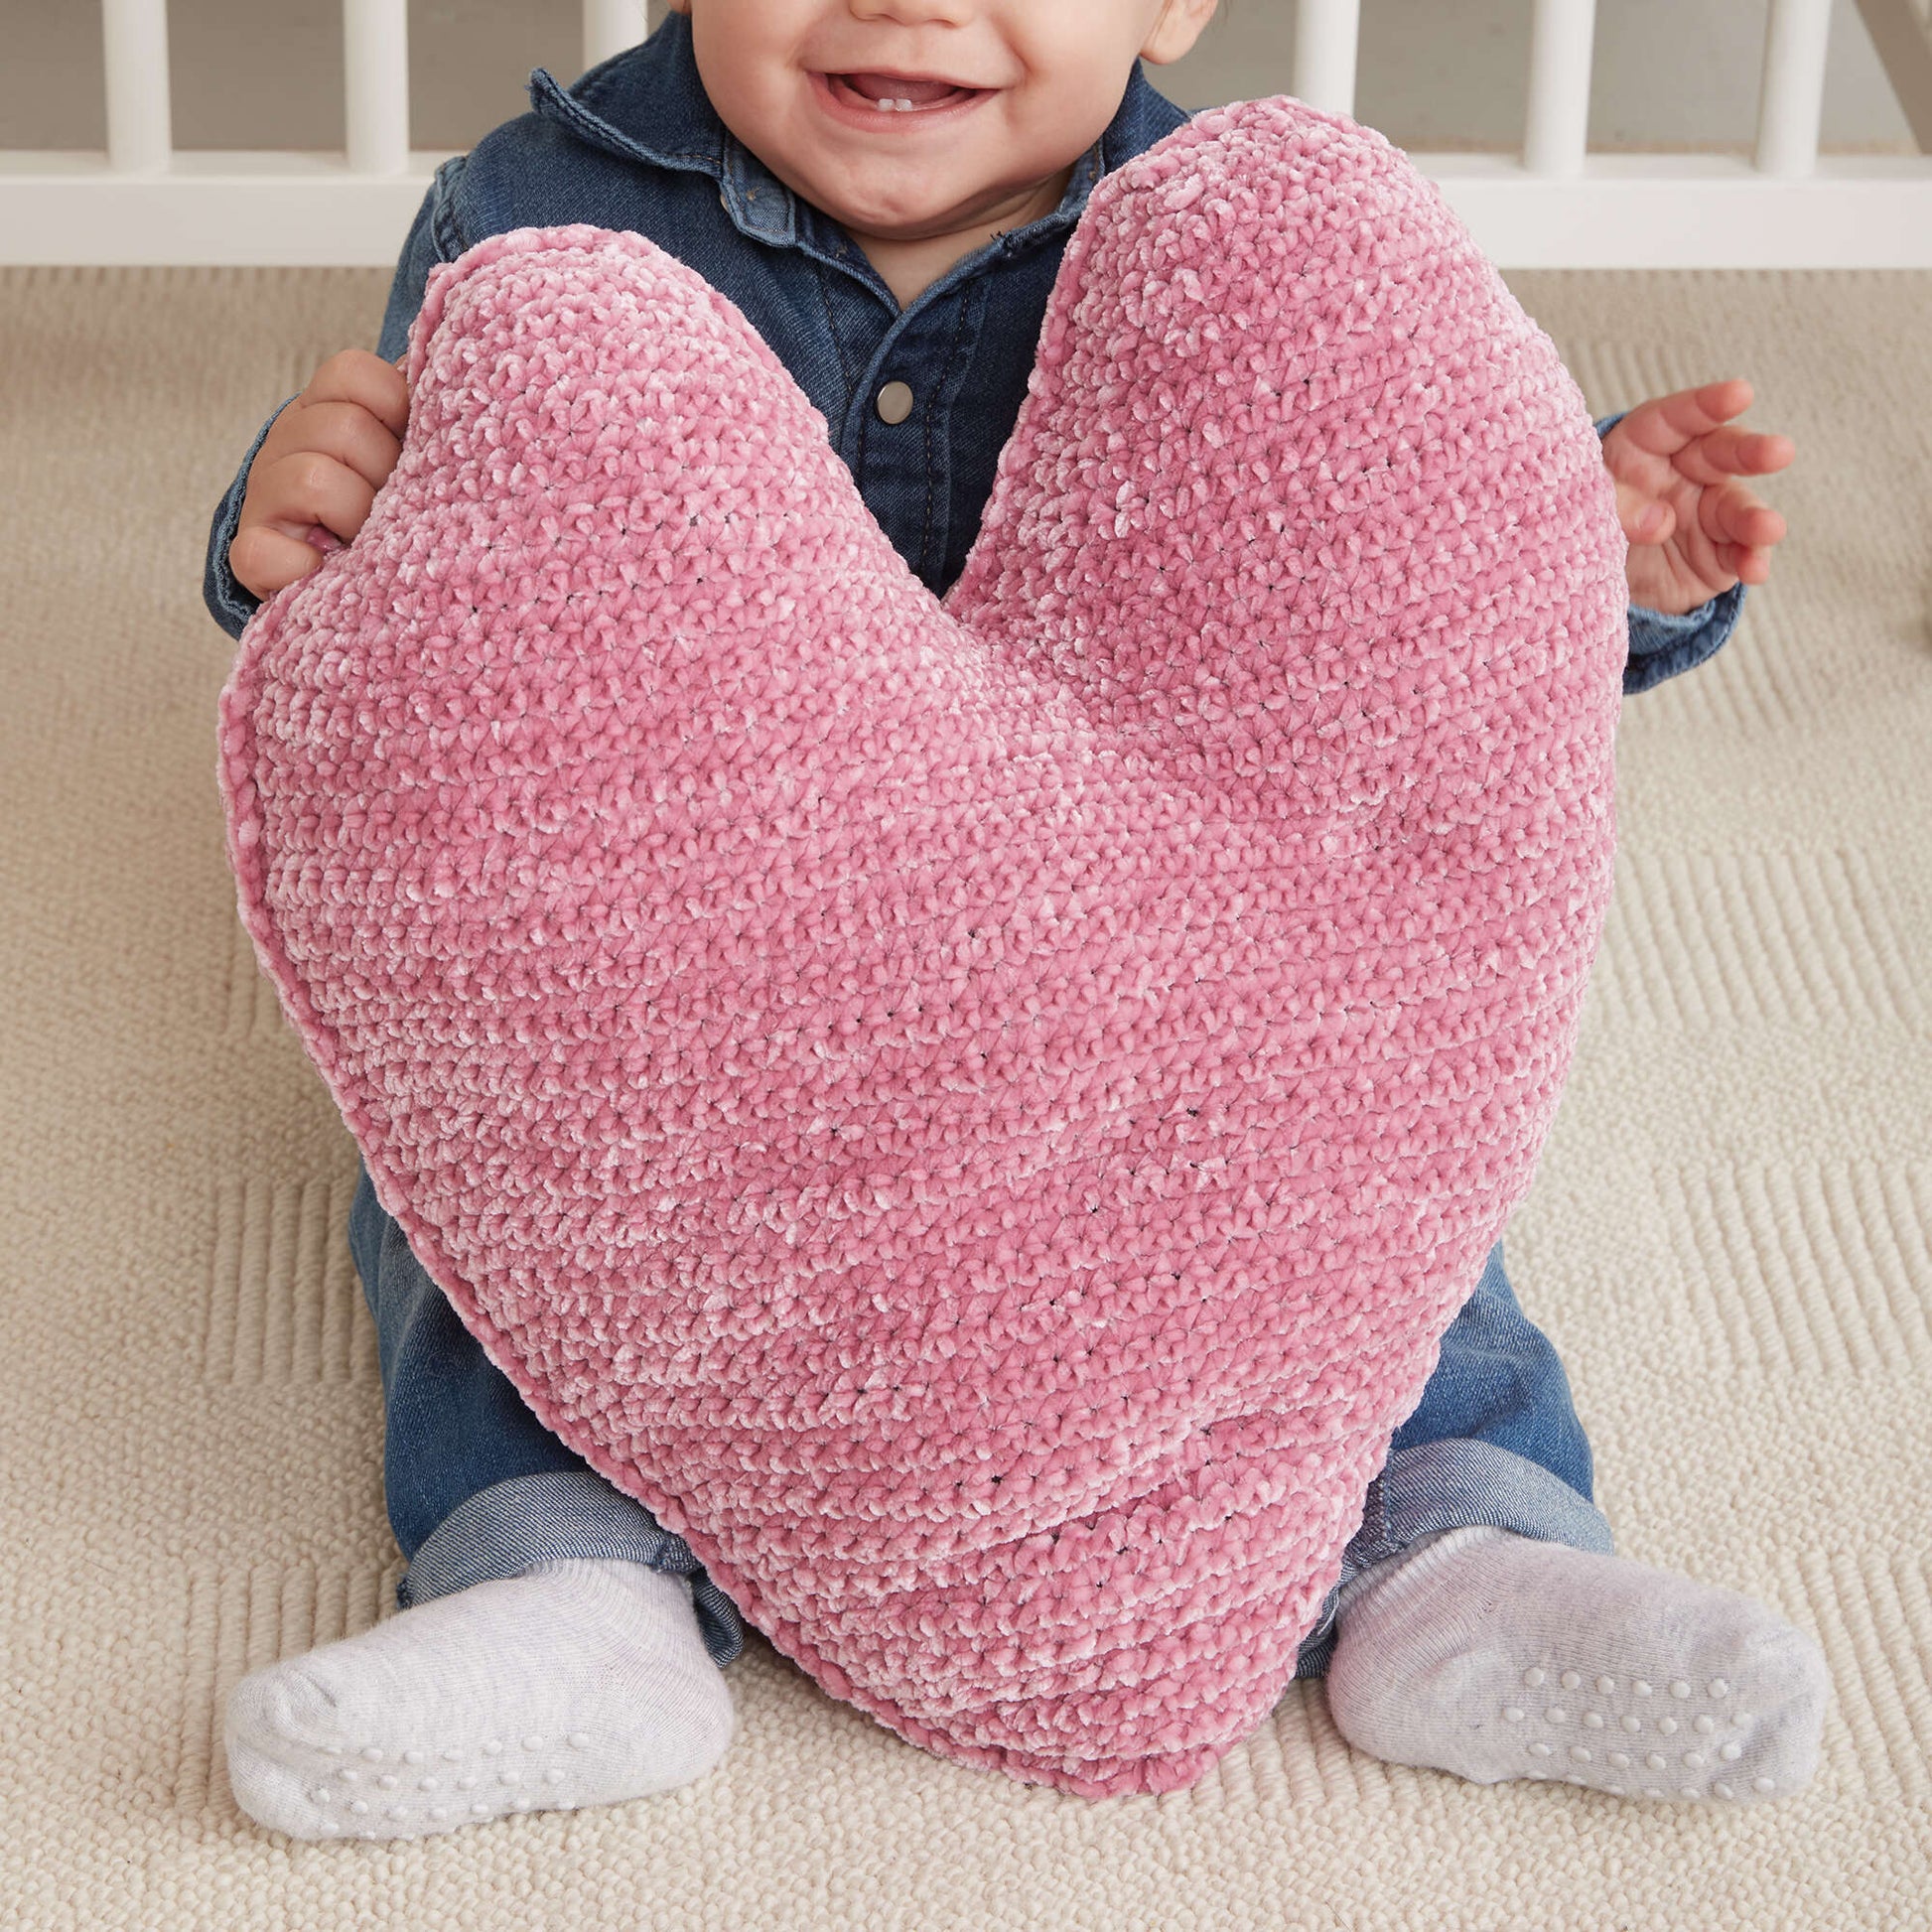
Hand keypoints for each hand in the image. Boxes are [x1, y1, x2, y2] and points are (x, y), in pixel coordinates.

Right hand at [228, 349, 410, 600]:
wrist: (335, 573)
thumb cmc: (382, 508)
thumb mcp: (404, 456)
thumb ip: (422, 419)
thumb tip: (448, 384)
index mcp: (325, 410)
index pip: (354, 373)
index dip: (394, 405)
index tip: (409, 445)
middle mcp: (288, 442)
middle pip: (345, 426)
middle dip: (386, 471)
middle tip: (394, 504)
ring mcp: (264, 495)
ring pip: (315, 480)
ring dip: (357, 518)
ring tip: (367, 540)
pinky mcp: (252, 554)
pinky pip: (267, 551)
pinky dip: (302, 567)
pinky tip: (326, 572)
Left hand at [1601, 377, 1792, 616]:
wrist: (1595, 578)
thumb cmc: (1588, 522)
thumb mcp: (1587, 508)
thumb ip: (1620, 507)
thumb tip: (1662, 522)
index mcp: (1645, 445)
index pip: (1676, 418)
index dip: (1707, 406)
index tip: (1740, 394)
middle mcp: (1686, 470)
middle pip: (1721, 454)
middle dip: (1751, 452)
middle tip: (1779, 452)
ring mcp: (1707, 510)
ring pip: (1737, 506)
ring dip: (1754, 518)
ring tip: (1768, 528)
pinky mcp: (1719, 551)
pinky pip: (1739, 553)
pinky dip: (1749, 561)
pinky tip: (1755, 569)